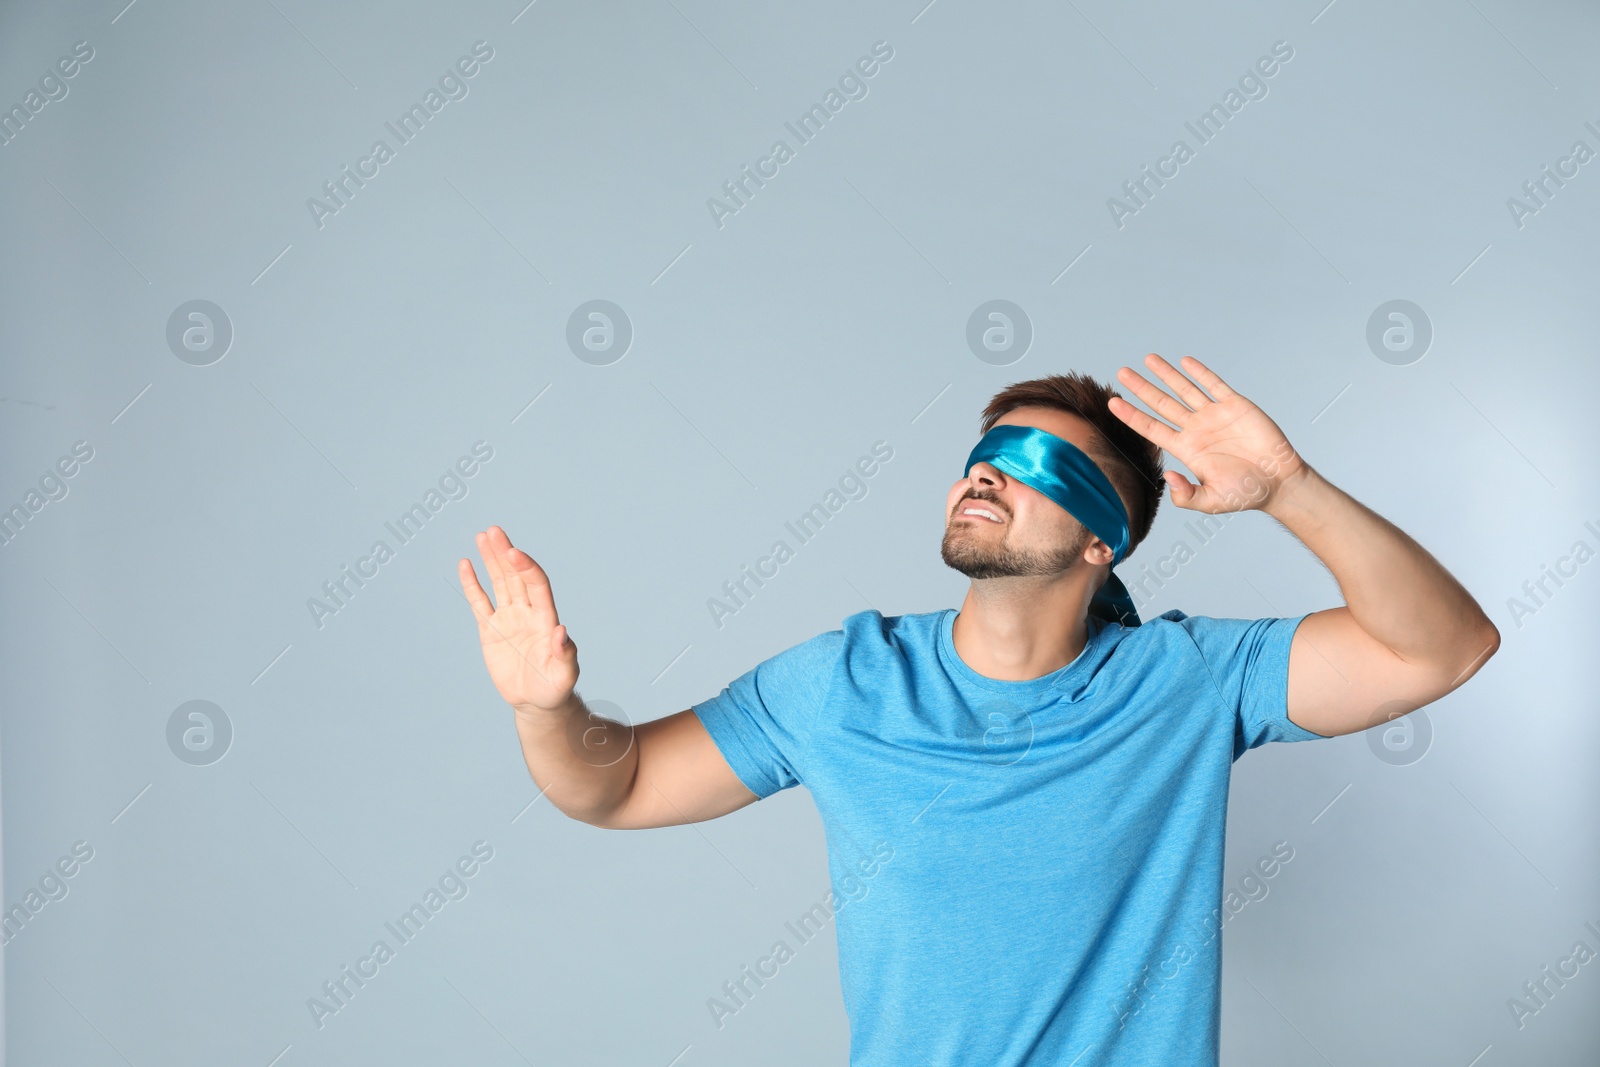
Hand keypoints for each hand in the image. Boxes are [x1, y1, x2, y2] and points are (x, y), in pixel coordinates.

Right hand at [458, 526, 578, 712]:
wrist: (537, 702)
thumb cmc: (555, 689)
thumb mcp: (565, 675)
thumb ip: (565, 654)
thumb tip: (562, 632)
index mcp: (546, 619)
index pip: (536, 584)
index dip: (525, 568)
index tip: (513, 552)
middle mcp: (527, 612)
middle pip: (515, 576)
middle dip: (505, 553)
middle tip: (494, 531)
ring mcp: (508, 619)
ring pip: (498, 583)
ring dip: (491, 560)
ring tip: (483, 536)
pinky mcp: (491, 630)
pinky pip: (479, 603)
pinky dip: (472, 584)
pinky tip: (466, 564)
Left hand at [1108, 354, 1306, 513]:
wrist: (1279, 482)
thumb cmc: (1246, 494)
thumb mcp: (1212, 501)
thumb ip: (1187, 496)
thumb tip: (1167, 478)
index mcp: (1186, 449)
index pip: (1151, 428)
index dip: (1131, 415)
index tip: (1113, 402)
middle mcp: (1195, 429)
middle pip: (1161, 404)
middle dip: (1141, 388)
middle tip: (1122, 372)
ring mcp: (1214, 416)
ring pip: (1184, 389)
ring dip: (1166, 374)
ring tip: (1148, 359)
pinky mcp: (1235, 406)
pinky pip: (1214, 385)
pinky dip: (1200, 373)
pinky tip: (1185, 362)